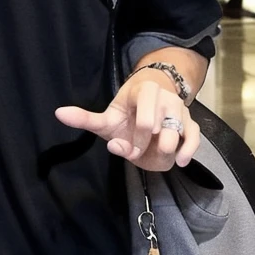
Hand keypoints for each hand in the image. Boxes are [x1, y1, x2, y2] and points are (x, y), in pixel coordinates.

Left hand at [55, 71, 198, 170]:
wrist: (151, 108)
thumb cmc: (126, 115)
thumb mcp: (106, 119)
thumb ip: (85, 118)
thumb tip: (58, 113)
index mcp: (143, 93)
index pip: (144, 121)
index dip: (135, 140)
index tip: (125, 147)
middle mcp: (165, 99)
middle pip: (161, 129)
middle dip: (147, 146)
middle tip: (137, 151)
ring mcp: (180, 111)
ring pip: (178, 132)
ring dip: (166, 150)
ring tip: (157, 155)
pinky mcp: (191, 124)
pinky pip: (195, 137)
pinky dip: (188, 150)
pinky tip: (179, 162)